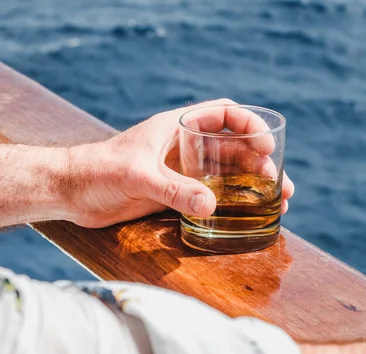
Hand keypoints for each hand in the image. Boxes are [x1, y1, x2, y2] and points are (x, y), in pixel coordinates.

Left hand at [65, 99, 294, 227]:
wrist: (72, 192)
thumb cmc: (97, 170)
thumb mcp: (137, 175)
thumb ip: (173, 189)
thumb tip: (211, 207)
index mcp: (178, 127)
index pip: (223, 114)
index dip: (250, 124)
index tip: (267, 144)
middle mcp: (185, 147)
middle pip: (234, 147)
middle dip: (262, 162)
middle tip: (281, 183)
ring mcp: (183, 171)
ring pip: (228, 173)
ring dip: (253, 185)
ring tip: (277, 201)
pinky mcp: (177, 193)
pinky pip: (213, 195)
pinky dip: (233, 203)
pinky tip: (248, 214)